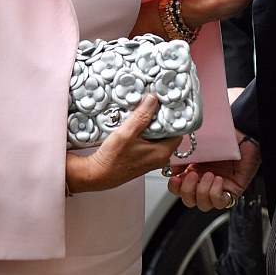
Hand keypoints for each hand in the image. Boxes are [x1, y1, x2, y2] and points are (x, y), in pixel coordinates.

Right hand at [65, 94, 179, 192]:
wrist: (97, 174)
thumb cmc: (111, 159)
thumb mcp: (126, 133)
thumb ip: (141, 116)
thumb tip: (152, 99)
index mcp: (162, 152)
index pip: (178, 130)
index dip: (172, 117)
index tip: (166, 105)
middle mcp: (160, 158)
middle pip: (168, 133)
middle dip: (161, 119)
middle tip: (152, 106)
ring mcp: (151, 159)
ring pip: (158, 137)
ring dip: (151, 126)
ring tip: (142, 114)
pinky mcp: (143, 159)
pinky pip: (150, 142)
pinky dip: (145, 133)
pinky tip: (135, 126)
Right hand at [167, 130, 260, 211]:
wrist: (245, 138)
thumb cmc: (225, 140)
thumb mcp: (200, 147)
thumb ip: (183, 158)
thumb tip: (170, 168)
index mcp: (193, 172)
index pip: (178, 189)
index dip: (174, 187)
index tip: (175, 178)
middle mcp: (204, 183)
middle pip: (188, 200)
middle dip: (187, 190)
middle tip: (193, 175)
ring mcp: (216, 189)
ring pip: (202, 205)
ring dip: (203, 191)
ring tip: (209, 175)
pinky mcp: (230, 193)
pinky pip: (219, 203)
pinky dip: (215, 193)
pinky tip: (219, 180)